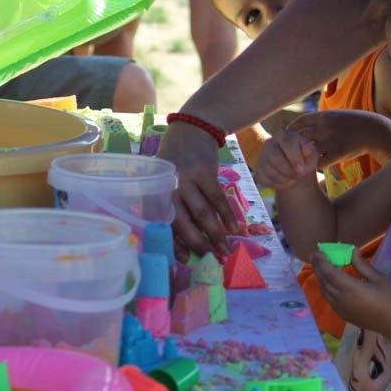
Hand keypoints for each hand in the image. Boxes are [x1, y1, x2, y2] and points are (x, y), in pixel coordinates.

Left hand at [158, 121, 236, 257]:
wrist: (191, 131)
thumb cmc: (177, 165)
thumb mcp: (167, 184)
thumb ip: (174, 208)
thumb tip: (188, 243)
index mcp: (155, 195)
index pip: (163, 225)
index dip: (174, 244)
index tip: (186, 260)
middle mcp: (167, 188)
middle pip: (183, 223)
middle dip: (200, 244)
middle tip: (213, 259)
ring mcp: (186, 180)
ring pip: (203, 214)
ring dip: (216, 234)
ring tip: (226, 249)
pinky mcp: (204, 172)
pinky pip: (217, 198)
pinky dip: (227, 214)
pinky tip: (235, 227)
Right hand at [255, 129, 319, 191]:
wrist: (292, 166)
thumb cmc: (303, 158)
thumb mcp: (311, 154)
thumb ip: (311, 152)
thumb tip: (307, 148)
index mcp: (283, 135)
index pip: (287, 143)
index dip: (295, 159)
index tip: (302, 171)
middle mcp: (269, 143)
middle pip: (275, 159)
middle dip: (289, 171)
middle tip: (299, 176)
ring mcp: (261, 156)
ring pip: (270, 171)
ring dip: (285, 179)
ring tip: (293, 178)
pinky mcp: (258, 169)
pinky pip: (265, 180)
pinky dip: (278, 184)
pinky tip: (285, 181)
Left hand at [285, 109, 390, 167]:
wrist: (373, 130)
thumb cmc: (353, 123)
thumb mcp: (335, 115)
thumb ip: (319, 120)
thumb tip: (300, 125)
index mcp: (323, 116)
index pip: (300, 122)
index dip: (291, 130)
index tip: (286, 136)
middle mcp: (325, 127)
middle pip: (300, 138)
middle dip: (293, 146)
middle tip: (287, 153)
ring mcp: (331, 140)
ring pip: (308, 152)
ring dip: (302, 158)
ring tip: (298, 162)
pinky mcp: (338, 153)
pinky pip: (320, 162)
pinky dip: (315, 165)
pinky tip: (313, 166)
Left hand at [311, 248, 390, 332]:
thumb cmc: (389, 298)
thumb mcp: (378, 278)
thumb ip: (362, 265)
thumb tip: (353, 251)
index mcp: (350, 288)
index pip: (329, 272)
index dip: (321, 261)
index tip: (317, 252)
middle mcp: (341, 299)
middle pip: (323, 281)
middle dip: (317, 267)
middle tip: (315, 256)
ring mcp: (340, 309)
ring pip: (324, 291)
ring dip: (321, 278)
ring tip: (321, 267)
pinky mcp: (342, 315)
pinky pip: (329, 299)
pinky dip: (326, 289)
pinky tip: (330, 283)